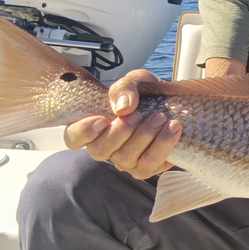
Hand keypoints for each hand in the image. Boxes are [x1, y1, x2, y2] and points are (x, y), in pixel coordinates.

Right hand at [63, 69, 181, 178]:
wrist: (175, 103)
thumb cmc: (146, 94)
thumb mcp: (135, 81)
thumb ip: (124, 89)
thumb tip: (122, 108)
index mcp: (94, 127)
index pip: (74, 138)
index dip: (82, 132)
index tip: (101, 119)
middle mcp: (107, 148)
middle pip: (100, 151)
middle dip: (120, 132)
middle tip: (139, 114)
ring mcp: (126, 161)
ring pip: (126, 159)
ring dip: (144, 137)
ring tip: (161, 118)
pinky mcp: (148, 168)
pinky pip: (151, 164)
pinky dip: (163, 145)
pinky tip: (174, 128)